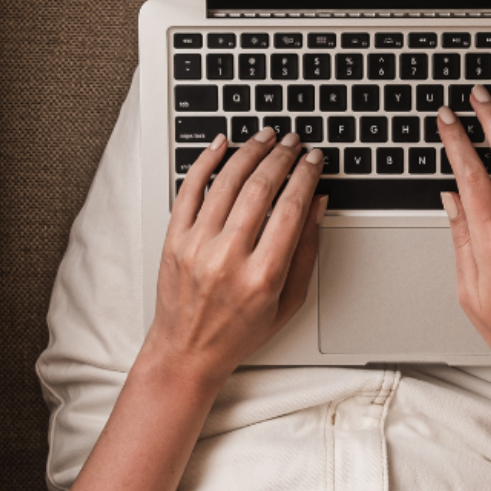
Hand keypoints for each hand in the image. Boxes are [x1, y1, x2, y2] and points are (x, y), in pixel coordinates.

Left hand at [140, 127, 326, 387]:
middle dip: (282, 157)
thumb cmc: (239, 333)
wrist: (186, 353)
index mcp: (262, 275)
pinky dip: (205, 161)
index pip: (290, 208)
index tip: (314, 160)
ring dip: (250, 152)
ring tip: (266, 137)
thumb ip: (306, 252)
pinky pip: (189, 189)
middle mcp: (228, 257)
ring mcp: (197, 246)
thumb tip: (317, 204)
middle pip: (261, 188)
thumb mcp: (288, 302)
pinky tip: (222, 145)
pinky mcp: (173, 239)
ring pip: (227, 182)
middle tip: (295, 142)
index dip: (306, 176)